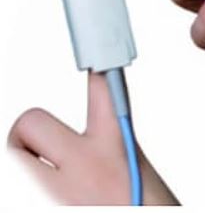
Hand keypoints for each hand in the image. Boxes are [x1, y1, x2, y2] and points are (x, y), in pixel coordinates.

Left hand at [8, 71, 178, 205]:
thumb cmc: (141, 211)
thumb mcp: (133, 179)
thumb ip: (105, 156)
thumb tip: (74, 148)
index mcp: (115, 150)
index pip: (105, 89)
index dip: (96, 68)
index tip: (92, 57)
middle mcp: (83, 166)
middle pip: (30, 121)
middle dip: (28, 137)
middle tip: (42, 158)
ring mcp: (54, 193)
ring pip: (10, 157)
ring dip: (21, 172)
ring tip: (44, 188)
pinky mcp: (37, 207)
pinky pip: (15, 191)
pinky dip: (25, 195)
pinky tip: (51, 202)